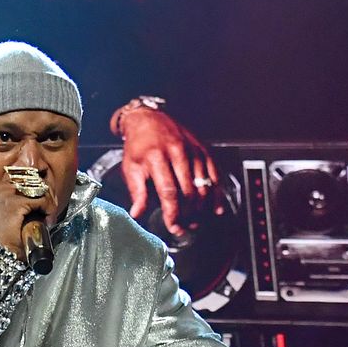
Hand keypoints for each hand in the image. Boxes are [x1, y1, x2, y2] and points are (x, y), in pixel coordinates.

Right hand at [0, 168, 59, 260]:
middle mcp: (1, 187)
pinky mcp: (14, 204)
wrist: (3, 253)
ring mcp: (6, 194)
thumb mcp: (17, 210)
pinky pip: (41, 200)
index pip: (27, 173)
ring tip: (48, 216)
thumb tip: (47, 188)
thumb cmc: (10, 235)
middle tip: (50, 209)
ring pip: (40, 188)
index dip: (41, 184)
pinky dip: (49, 209)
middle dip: (47, 193)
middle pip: (34, 179)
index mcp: (0, 187)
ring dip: (49, 202)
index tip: (47, 199)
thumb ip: (27, 196)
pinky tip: (47, 220)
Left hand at [117, 108, 214, 232]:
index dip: (173, 213)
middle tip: (184, 227)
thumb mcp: (131, 167)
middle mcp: (177, 152)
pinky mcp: (203, 150)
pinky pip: (215, 174)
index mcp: (157, 157)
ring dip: (201, 207)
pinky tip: (215, 208)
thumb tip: (137, 214)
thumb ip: (136, 192)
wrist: (149, 119)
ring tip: (195, 221)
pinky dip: (217, 193)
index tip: (174, 226)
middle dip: (188, 214)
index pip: (169, 191)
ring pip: (203, 184)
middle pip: (189, 190)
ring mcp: (193, 150)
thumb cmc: (139, 146)